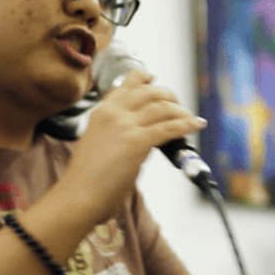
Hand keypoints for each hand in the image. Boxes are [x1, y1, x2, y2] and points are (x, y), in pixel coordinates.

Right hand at [58, 69, 206, 223]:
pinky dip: (186, 124)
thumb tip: (145, 134)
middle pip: (149, 91)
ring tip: (190, 117)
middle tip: (178, 105)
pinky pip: (169, 128)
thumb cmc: (86, 178)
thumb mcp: (99, 142)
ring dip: (181, 111)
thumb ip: (119, 132)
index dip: (145, 79)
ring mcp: (125, 125)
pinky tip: (196, 124)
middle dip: (168, 96)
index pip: (127, 85)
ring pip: (162, 107)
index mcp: (102, 112)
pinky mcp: (137, 141)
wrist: (78, 194)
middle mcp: (113, 113)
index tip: (155, 79)